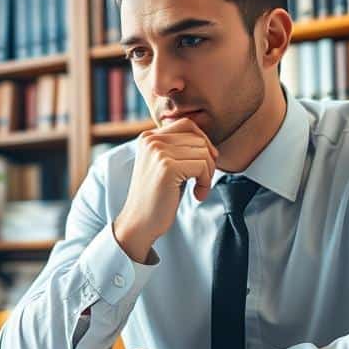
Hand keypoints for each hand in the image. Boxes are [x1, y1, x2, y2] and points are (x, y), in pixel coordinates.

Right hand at [113, 118, 217, 262]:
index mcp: (148, 137)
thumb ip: (179, 149)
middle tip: (202, 181)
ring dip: (208, 174)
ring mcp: (158, 152)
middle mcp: (151, 140)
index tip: (203, 166)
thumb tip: (210, 144)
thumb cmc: (157, 197)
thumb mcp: (165, 166)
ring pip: (204, 152)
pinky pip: (203, 166)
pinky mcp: (167, 167)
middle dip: (208, 161)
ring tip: (198, 189)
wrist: (139, 223)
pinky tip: (197, 195)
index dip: (203, 143)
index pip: (187, 125)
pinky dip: (206, 182)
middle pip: (199, 138)